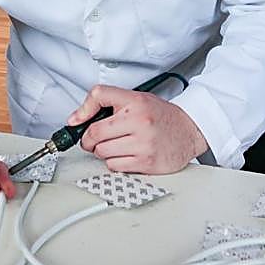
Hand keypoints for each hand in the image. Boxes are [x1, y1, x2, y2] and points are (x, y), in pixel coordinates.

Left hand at [69, 85, 207, 173]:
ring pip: (103, 153)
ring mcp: (144, 144)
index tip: (78, 124)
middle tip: (97, 139)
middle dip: (91, 140)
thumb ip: (104, 101)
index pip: (97, 98)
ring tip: (116, 146)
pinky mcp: (147, 163)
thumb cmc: (160, 115)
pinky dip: (115, 163)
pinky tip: (126, 155)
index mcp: (135, 102)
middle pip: (95, 135)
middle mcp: (140, 122)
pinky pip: (115, 166)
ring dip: (103, 152)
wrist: (189, 130)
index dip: (82, 115)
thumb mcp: (134, 98)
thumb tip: (75, 119)